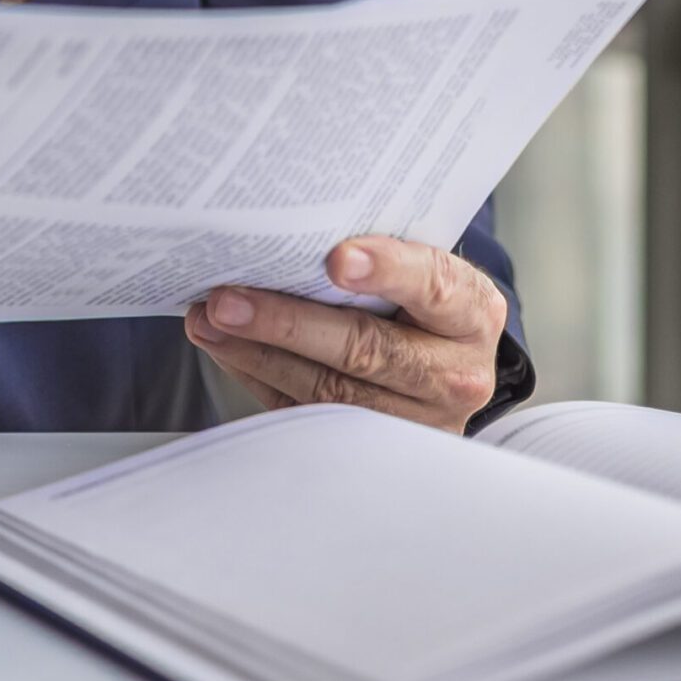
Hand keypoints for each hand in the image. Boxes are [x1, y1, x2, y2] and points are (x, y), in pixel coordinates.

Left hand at [185, 236, 507, 433]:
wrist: (447, 368)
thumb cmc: (424, 305)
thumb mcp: (426, 275)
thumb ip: (381, 256)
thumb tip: (288, 232)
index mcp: (471, 313)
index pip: (433, 287)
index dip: (387, 270)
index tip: (336, 259)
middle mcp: (453, 374)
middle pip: (366, 350)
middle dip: (287, 322)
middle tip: (227, 299)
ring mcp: (414, 421)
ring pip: (328, 391)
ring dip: (258, 353)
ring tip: (209, 321)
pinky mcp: (373, 449)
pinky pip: (306, 414)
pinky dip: (258, 378)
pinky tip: (226, 348)